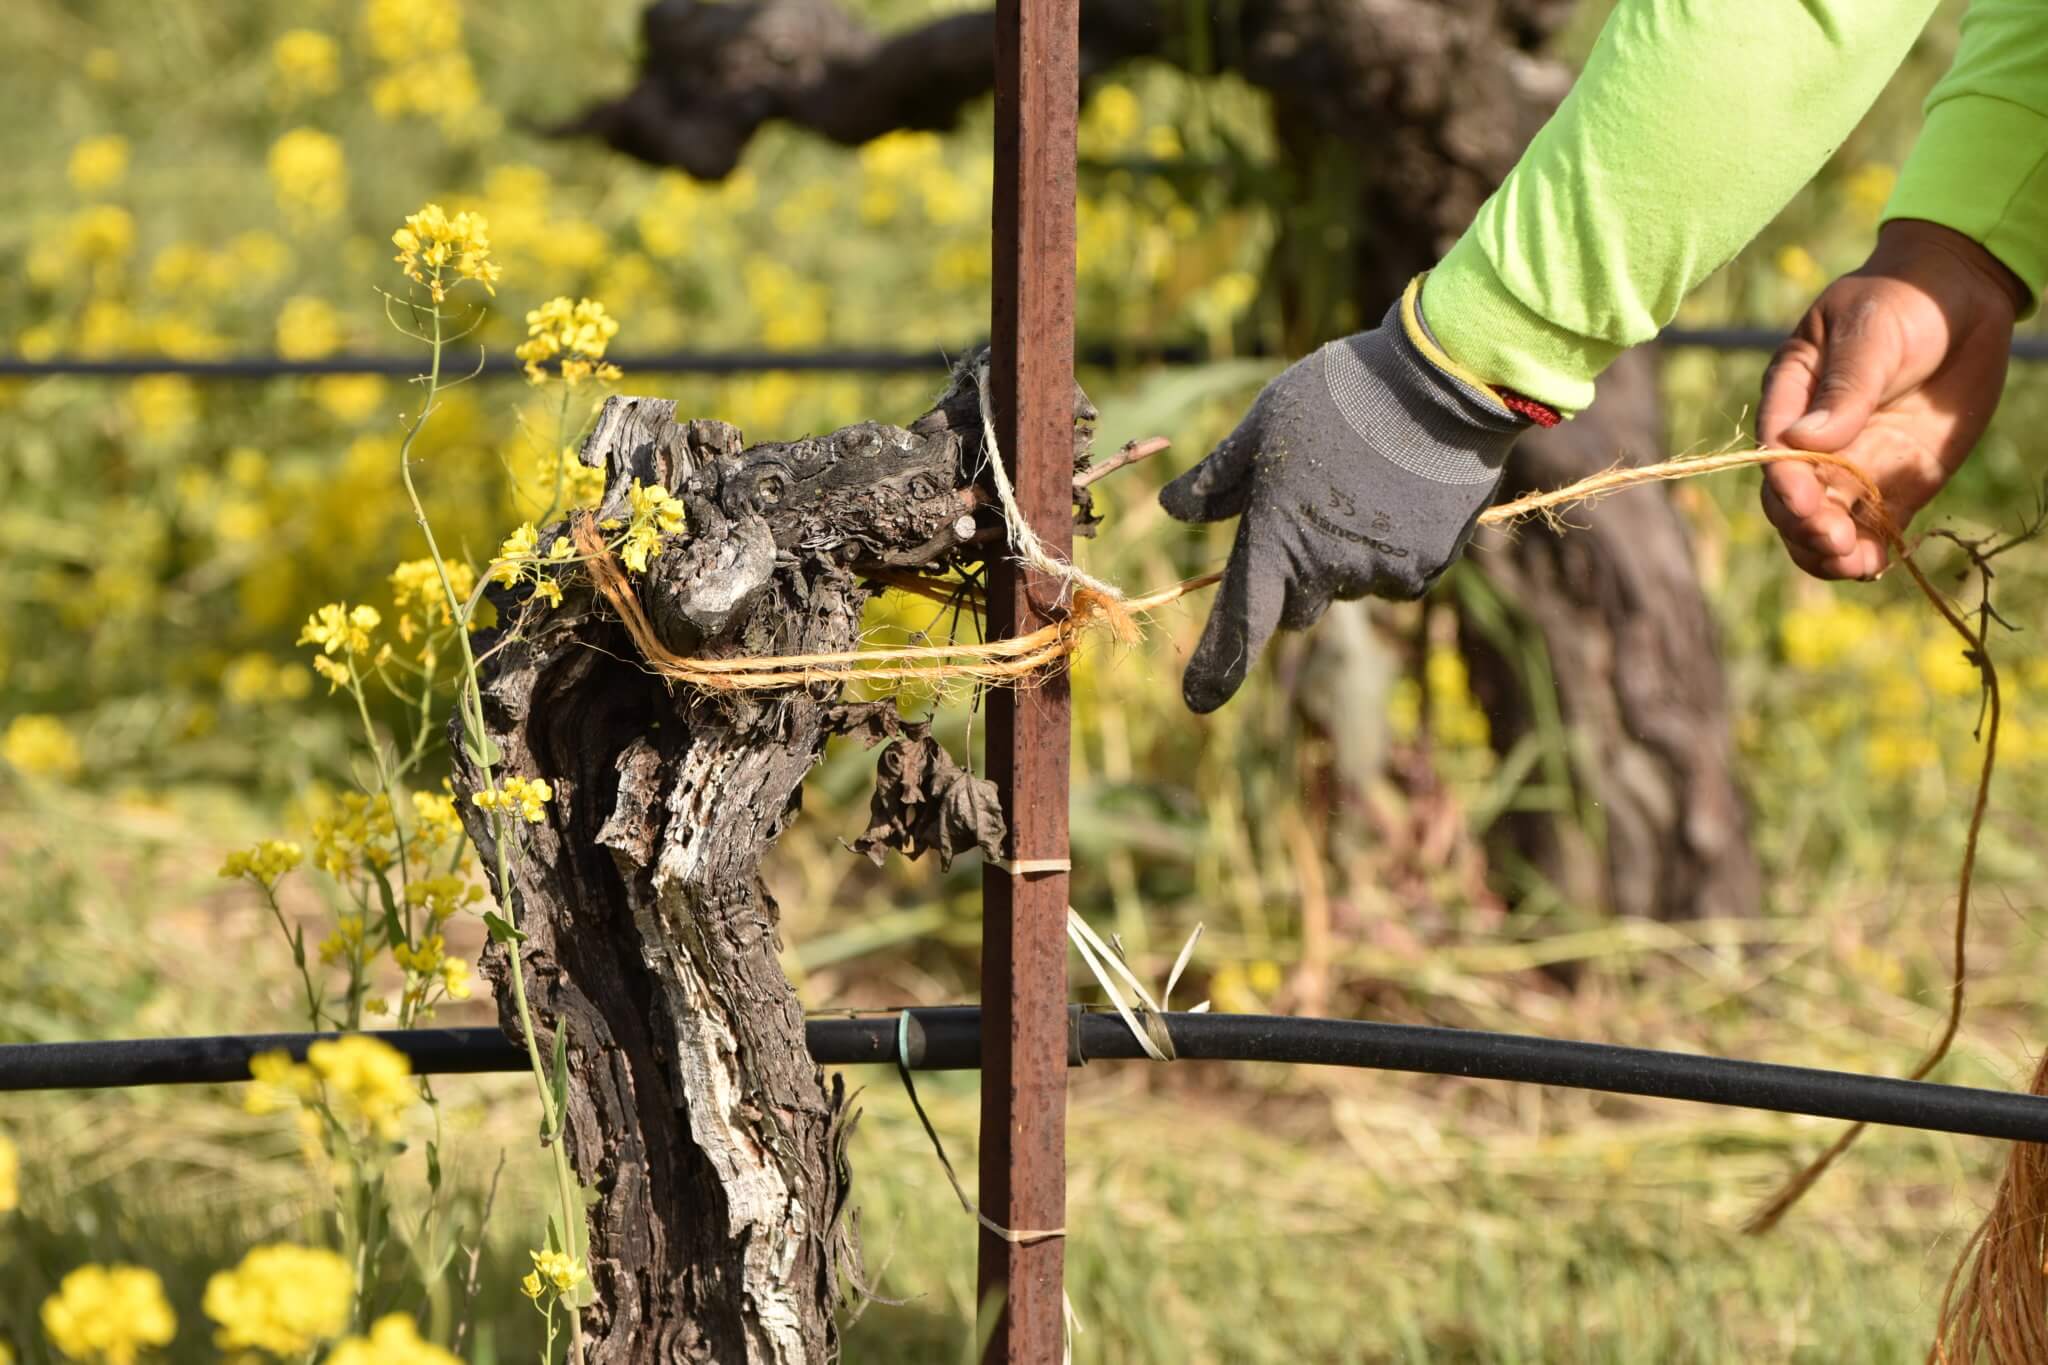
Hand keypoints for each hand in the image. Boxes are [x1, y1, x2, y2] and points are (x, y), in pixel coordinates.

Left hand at [1159, 286, 1531, 712]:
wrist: (1446, 381)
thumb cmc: (1341, 394)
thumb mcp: (1263, 423)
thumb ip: (1218, 478)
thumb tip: (1173, 510)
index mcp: (1276, 539)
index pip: (1239, 622)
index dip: (1215, 666)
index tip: (1195, 701)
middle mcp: (1325, 570)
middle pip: (1297, 605)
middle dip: (1294, 572)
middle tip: (1309, 506)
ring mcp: (1380, 573)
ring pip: (1348, 585)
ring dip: (1346, 555)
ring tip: (1364, 481)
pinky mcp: (1427, 566)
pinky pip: (1396, 576)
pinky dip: (1392, 550)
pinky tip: (1401, 495)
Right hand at [1759, 219, 2022, 579]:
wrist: (1960, 301)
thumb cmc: (1903, 302)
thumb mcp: (1871, 333)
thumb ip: (1845, 388)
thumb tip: (1803, 441)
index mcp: (1791, 398)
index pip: (1775, 450)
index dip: (1786, 481)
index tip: (1807, 502)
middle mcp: (1812, 442)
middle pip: (1790, 499)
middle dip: (1806, 524)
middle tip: (1835, 537)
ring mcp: (1851, 467)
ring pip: (1821, 525)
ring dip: (1828, 551)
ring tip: (1853, 562)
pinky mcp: (1891, 486)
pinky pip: (1870, 530)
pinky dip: (1867, 554)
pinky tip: (1873, 566)